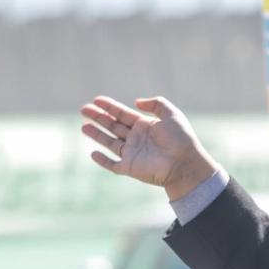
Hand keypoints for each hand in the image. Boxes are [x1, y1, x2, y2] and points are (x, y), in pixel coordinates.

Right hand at [80, 95, 217, 199]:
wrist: (184, 163)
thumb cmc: (181, 139)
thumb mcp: (171, 114)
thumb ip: (156, 104)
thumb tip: (136, 102)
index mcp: (145, 126)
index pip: (123, 114)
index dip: (110, 107)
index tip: (96, 100)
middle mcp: (137, 139)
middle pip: (113, 126)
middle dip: (99, 118)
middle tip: (83, 109)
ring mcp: (132, 153)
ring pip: (110, 142)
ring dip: (97, 135)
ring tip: (83, 126)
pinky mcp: (130, 168)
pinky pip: (113, 165)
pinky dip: (103, 161)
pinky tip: (93, 153)